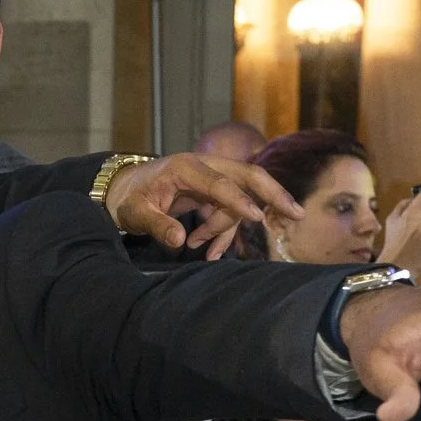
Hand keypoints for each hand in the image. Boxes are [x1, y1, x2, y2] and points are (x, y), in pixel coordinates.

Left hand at [105, 154, 300, 258]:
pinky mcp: (212, 192)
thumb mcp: (134, 213)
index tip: (257, 217)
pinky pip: (229, 212)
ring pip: (238, 201)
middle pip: (248, 176)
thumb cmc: (129, 198)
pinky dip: (223, 233)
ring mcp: (211, 178)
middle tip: (296, 213)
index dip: (238, 200)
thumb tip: (178, 241)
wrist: (123, 190)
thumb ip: (156, 225)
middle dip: (273, 194)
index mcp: (186, 167)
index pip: (220, 182)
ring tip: (204, 251)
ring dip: (226, 229)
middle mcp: (204, 167)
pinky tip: (210, 252)